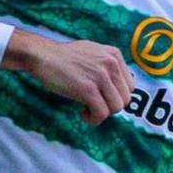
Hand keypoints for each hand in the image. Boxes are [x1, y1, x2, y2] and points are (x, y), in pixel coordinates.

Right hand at [6, 31, 131, 124]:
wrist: (42, 55)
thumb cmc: (65, 58)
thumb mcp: (94, 53)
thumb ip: (108, 66)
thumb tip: (119, 89)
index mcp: (114, 55)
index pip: (130, 86)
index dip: (116, 96)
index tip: (102, 97)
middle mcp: (111, 63)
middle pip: (125, 99)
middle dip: (110, 106)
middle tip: (93, 104)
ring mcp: (100, 76)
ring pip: (116, 108)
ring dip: (102, 114)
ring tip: (87, 109)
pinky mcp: (87, 89)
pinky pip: (101, 113)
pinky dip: (94, 119)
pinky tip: (83, 114)